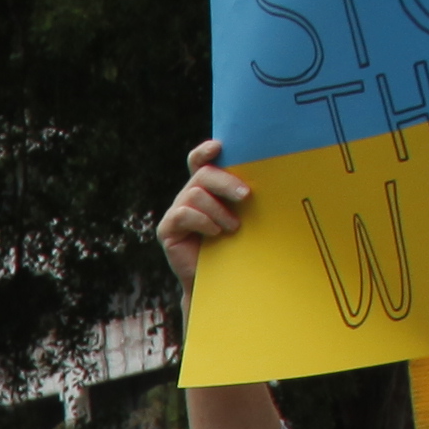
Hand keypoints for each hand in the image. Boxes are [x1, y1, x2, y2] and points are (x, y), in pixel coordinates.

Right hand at [157, 136, 249, 281]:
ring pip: (195, 194)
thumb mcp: (240, 216)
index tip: (219, 147)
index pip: (198, 161)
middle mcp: (187, 196)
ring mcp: (175, 212)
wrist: (218, 282)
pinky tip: (215, 233)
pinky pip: (184, 214)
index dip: (205, 151)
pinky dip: (203, 221)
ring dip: (218, 210)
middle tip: (246, 196)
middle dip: (225, 182)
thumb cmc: (234, 246)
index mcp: (205, 189)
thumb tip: (262, 177)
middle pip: (202, 175)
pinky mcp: (167, 229)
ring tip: (232, 227)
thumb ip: (240, 197)